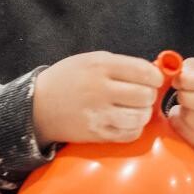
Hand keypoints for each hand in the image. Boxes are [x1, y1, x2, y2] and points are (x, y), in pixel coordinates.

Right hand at [33, 51, 162, 145]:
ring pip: (141, 117)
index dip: (155, 77)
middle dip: (149, 95)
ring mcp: (98, 114)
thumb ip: (120, 65)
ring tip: (134, 109)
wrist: (38, 105)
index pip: (143, 71)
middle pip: (145, 95)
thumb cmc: (67, 78)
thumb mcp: (90, 60)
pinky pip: (130, 134)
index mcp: (100, 66)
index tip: (153, 79)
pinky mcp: (97, 134)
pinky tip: (125, 121)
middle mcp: (100, 89)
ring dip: (143, 113)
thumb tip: (153, 73)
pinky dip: (134, 128)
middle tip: (141, 95)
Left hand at [167, 57, 193, 156]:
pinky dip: (180, 124)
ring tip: (184, 105)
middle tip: (179, 92)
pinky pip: (189, 135)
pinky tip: (183, 118)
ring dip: (182, 111)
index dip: (193, 80)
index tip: (178, 80)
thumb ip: (191, 68)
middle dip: (186, 96)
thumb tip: (177, 72)